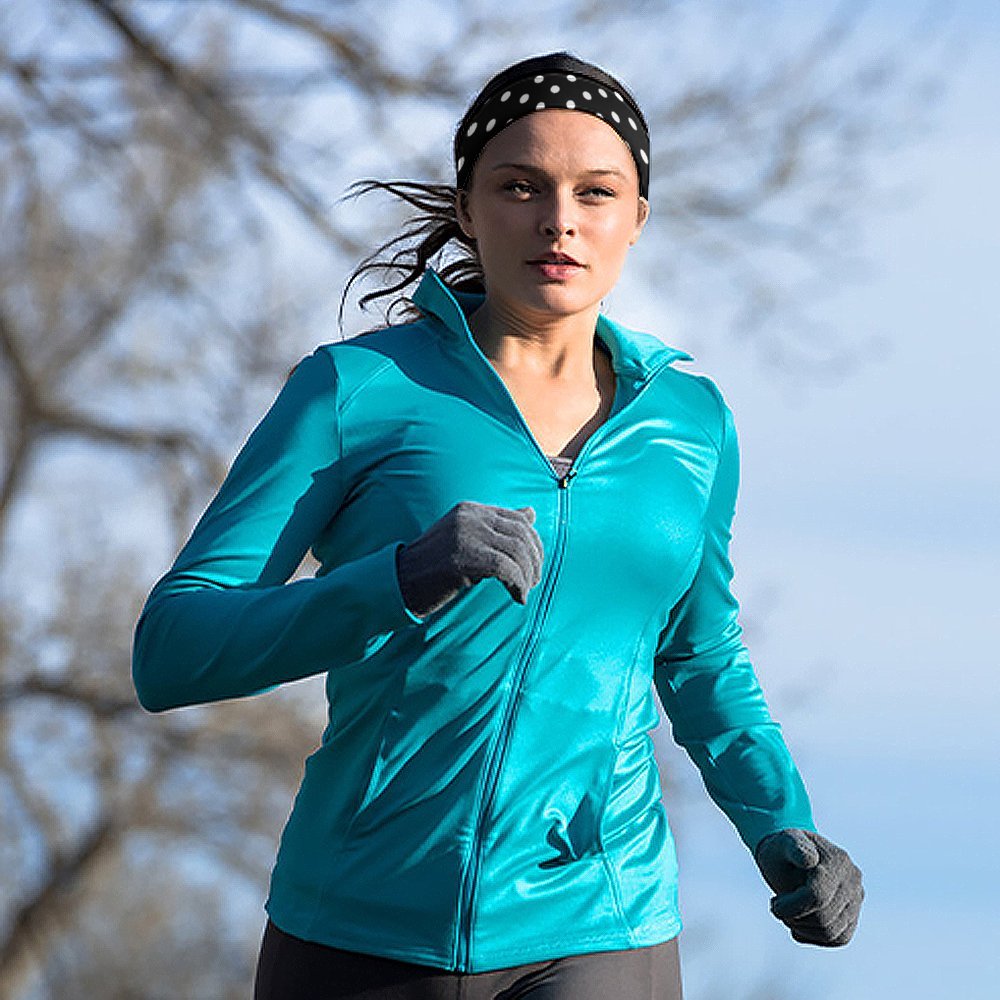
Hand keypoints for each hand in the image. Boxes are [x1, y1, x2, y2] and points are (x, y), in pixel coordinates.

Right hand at [396, 501, 542, 617]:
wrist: (399, 581)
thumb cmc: (434, 565)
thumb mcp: (468, 538)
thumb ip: (498, 526)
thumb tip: (531, 513)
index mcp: (471, 509)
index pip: (518, 519)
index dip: (534, 544)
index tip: (534, 567)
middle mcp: (470, 517)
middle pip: (521, 535)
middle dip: (534, 561)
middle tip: (533, 582)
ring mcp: (465, 535)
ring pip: (516, 551)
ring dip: (527, 575)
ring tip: (525, 591)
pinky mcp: (462, 558)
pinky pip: (504, 569)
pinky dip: (517, 585)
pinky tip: (516, 598)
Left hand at [754, 828, 863, 946]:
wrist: (791, 855)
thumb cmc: (782, 850)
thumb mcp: (781, 844)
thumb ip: (794, 848)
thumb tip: (810, 859)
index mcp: (837, 859)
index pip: (817, 896)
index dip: (791, 907)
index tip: (773, 902)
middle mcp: (853, 878)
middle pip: (824, 918)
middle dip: (794, 918)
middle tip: (777, 907)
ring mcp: (857, 898)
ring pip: (832, 933)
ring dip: (803, 929)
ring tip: (788, 913)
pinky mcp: (854, 915)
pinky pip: (838, 939)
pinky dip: (814, 936)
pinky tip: (798, 923)